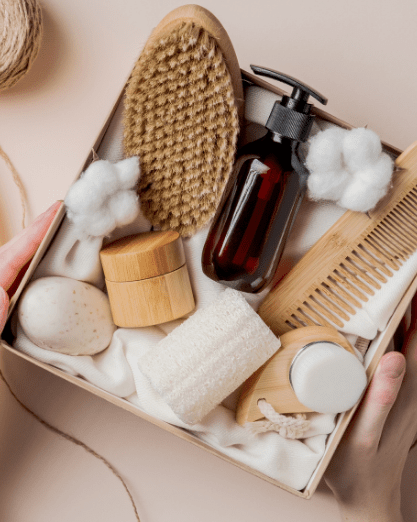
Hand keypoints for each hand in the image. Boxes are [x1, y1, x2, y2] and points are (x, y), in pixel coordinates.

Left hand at [0, 201, 60, 492]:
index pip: (5, 264)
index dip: (30, 237)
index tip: (53, 216)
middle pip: (6, 256)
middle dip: (33, 230)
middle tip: (60, 212)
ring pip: (7, 265)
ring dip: (30, 242)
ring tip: (53, 227)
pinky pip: (9, 280)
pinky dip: (26, 262)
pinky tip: (38, 262)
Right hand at [325, 294, 416, 521]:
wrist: (368, 495)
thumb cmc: (359, 466)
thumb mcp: (364, 436)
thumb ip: (381, 399)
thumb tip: (396, 357)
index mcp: (406, 391)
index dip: (416, 309)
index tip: (410, 278)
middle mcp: (413, 388)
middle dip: (411, 305)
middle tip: (401, 275)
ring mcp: (408, 393)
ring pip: (412, 345)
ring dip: (407, 318)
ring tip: (396, 292)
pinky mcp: (400, 398)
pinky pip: (404, 357)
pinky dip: (400, 336)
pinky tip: (388, 329)